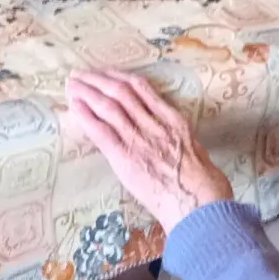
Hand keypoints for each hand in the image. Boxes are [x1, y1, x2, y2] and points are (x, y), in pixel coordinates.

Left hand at [67, 69, 232, 232]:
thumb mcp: (198, 152)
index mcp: (174, 121)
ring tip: (71, 85)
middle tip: (79, 74)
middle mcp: (154, 124)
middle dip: (98, 80)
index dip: (119, 77)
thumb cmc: (207, 187)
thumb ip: (182, 141)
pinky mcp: (125, 159)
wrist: (201, 207)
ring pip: (109, 107)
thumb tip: (172, 140)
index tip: (106, 73)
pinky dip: (86, 117)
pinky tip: (75, 107)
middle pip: (121, 93)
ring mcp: (139, 140)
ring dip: (87, 93)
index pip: (142, 89)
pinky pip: (102, 132)